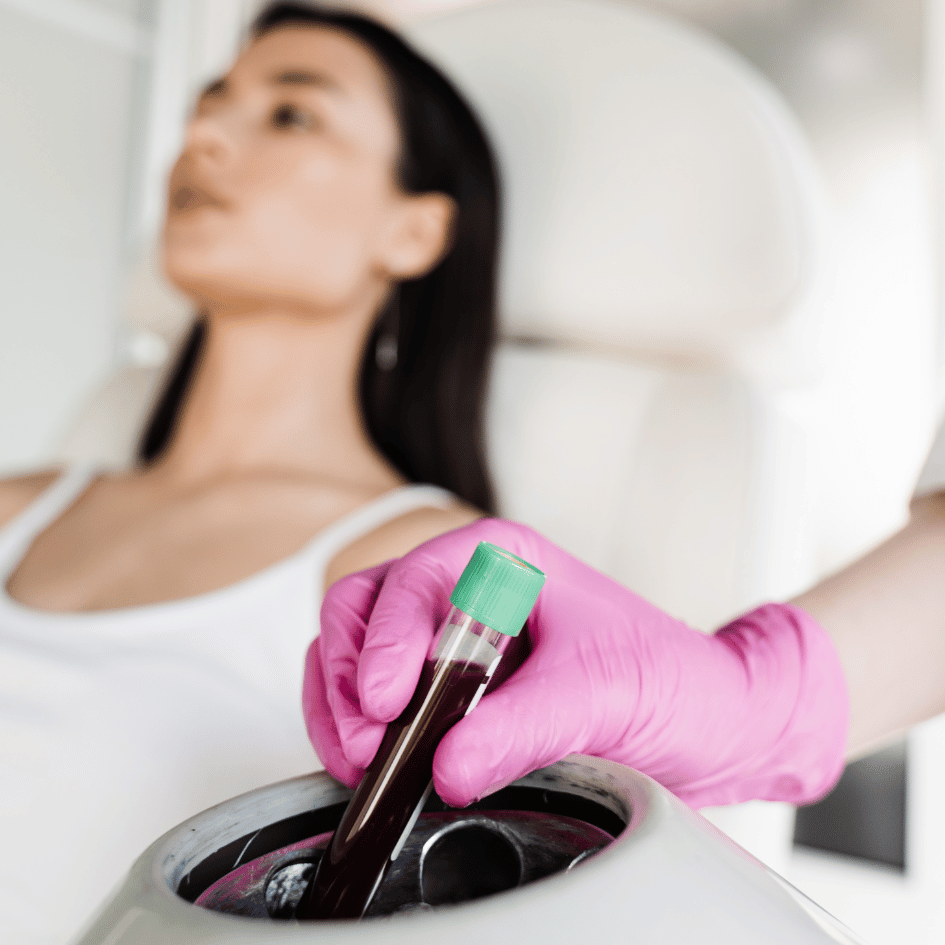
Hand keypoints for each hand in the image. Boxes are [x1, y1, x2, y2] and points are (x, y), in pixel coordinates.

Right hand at [303, 519, 847, 807]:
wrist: (709, 723)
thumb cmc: (672, 680)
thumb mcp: (603, 693)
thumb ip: (523, 727)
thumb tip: (446, 765)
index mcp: (501, 562)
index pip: (414, 579)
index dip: (387, 637)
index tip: (384, 700)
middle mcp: (465, 593)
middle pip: (363, 610)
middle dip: (349, 676)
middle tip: (367, 741)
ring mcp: (449, 644)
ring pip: (353, 655)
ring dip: (340, 709)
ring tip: (365, 762)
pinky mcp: (446, 695)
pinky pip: (373, 703)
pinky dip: (355, 733)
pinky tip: (374, 766)